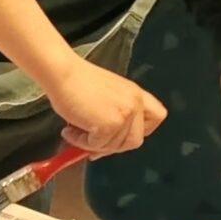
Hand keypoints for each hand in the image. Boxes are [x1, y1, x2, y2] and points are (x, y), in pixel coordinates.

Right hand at [41, 56, 165, 154]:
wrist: (62, 73)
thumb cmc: (76, 81)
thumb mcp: (107, 94)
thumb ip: (114, 114)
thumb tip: (105, 144)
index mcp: (136, 93)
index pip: (157, 117)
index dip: (141, 130)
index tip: (123, 133)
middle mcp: (135, 103)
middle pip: (135, 140)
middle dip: (113, 146)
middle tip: (94, 144)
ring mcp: (125, 114)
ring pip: (114, 146)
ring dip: (91, 144)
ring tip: (74, 131)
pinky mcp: (110, 124)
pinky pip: (97, 145)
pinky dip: (80, 142)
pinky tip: (70, 131)